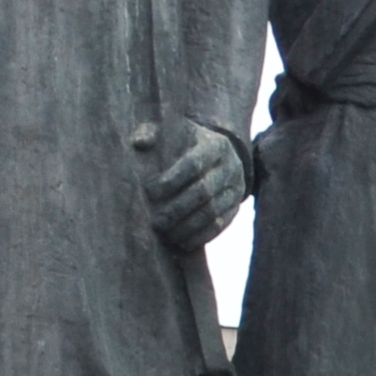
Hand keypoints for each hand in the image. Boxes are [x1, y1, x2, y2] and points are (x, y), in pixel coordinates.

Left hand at [141, 121, 250, 245]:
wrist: (213, 156)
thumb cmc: (182, 144)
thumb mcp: (169, 133)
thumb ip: (151, 133)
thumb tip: (139, 143)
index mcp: (215, 145)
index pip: (194, 164)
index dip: (171, 181)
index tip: (150, 193)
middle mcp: (230, 165)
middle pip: (204, 192)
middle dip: (177, 210)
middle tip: (156, 222)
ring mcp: (236, 187)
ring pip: (213, 212)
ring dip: (187, 227)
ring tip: (167, 234)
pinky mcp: (235, 206)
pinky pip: (220, 225)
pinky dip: (200, 236)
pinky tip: (182, 242)